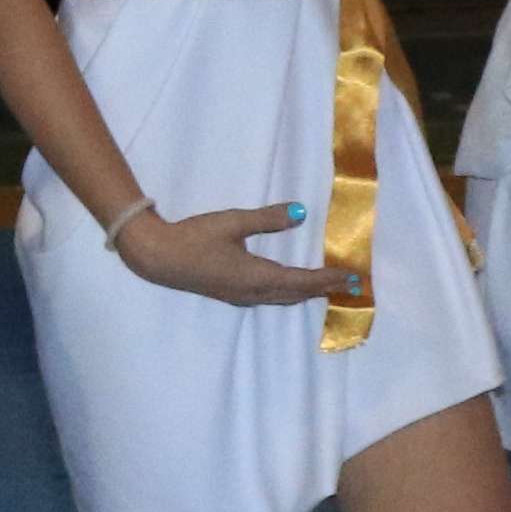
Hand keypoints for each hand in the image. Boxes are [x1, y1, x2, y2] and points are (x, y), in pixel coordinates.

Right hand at [115, 195, 337, 309]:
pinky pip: (271, 298)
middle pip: (297, 294)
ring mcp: (241, 297)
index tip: (353, 277)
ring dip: (307, 293)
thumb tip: (300, 213)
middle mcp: (253, 293)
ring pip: (284, 299)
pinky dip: (290, 293)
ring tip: (327, 286)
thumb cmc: (194, 238)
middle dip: (324, 289)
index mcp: (256, 277)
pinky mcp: (232, 294)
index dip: (329, 279)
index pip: (302, 281)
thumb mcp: (232, 222)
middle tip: (350, 284)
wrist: (158, 258)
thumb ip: (267, 219)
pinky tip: (291, 287)